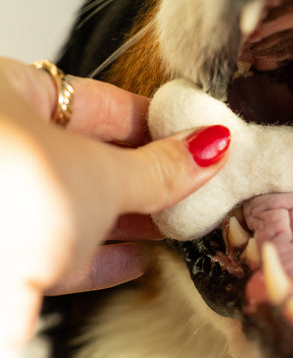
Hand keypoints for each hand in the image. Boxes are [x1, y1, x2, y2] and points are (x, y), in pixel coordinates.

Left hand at [0, 57, 230, 344]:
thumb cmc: (9, 197)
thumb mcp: (103, 176)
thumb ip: (160, 168)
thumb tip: (206, 151)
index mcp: (7, 96)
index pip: (96, 100)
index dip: (151, 119)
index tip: (193, 136)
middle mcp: (2, 148)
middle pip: (88, 157)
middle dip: (144, 175)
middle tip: (194, 181)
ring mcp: (4, 207)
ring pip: (77, 208)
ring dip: (129, 218)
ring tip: (177, 222)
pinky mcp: (6, 260)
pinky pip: (60, 253)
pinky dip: (101, 258)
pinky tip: (137, 261)